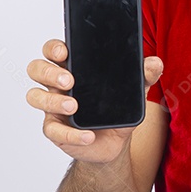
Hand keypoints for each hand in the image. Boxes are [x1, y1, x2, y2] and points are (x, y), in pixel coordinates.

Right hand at [26, 39, 163, 163]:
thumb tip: (155, 63)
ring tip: (75, 107)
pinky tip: (88, 136)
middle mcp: (57, 84)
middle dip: (49, 72)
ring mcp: (53, 107)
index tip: (65, 51)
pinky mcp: (56, 130)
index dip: (54, 47)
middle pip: (37, 68)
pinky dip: (71, 134)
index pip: (54, 50)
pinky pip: (52, 130)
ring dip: (53, 101)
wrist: (115, 143)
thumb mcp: (133, 91)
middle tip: (70, 80)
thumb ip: (143, 75)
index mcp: (74, 67)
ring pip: (35, 96)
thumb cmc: (117, 109)